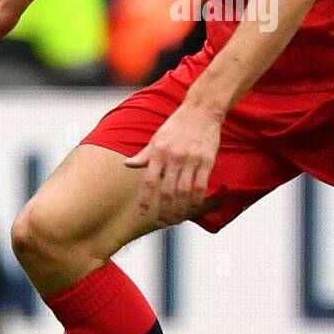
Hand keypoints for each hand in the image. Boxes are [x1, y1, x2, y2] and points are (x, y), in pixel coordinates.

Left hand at [125, 101, 221, 224]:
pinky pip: (200, 185)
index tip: (141, 213)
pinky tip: (193, 207)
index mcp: (159, 152)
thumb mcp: (156, 138)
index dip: (145, 200)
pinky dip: (196, 199)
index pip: (149, 182)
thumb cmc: (177, 125)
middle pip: (167, 191)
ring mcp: (191, 160)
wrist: (201, 111)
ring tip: (176, 219)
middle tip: (162, 223)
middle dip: (164, 211)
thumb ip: (144, 155)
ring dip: (179, 209)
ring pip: (184, 191)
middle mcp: (174, 157)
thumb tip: (127, 164)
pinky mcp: (207, 160)